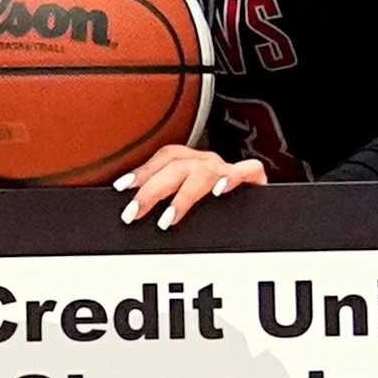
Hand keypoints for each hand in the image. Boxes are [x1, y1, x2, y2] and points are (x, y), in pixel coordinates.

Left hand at [116, 144, 266, 230]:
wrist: (256, 209)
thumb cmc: (214, 206)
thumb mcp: (184, 198)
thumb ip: (164, 200)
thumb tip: (132, 209)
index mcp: (190, 163)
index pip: (163, 158)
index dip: (143, 170)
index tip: (121, 186)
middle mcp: (207, 162)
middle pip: (176, 167)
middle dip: (152, 190)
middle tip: (133, 212)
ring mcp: (228, 170)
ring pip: (204, 172)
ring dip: (183, 196)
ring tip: (167, 218)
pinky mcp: (252, 180)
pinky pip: (248, 171)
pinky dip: (233, 179)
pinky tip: (219, 192)